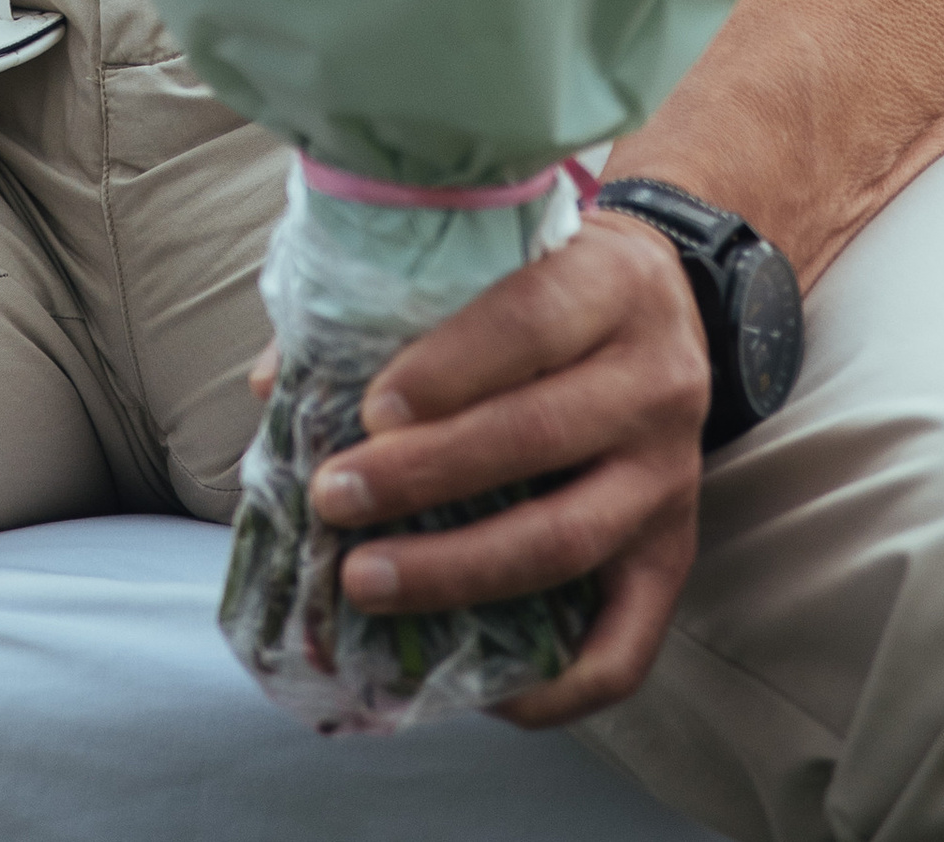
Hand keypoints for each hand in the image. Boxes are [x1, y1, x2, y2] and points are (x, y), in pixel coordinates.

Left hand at [302, 212, 708, 728]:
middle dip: (424, 476)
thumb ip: (391, 306)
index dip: (446, 369)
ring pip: (566, 540)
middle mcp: (654, 384)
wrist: (664, 309)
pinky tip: (478, 687)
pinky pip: (626, 647)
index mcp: (609, 286)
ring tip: (363, 579)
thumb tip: (272, 385)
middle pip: (539, 437)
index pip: (529, 322)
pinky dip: (554, 686)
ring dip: (456, 570)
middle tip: (333, 498)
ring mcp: (668, 480)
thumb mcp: (497, 257)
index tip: (370, 410)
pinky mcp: (672, 559)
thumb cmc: (545, 286)